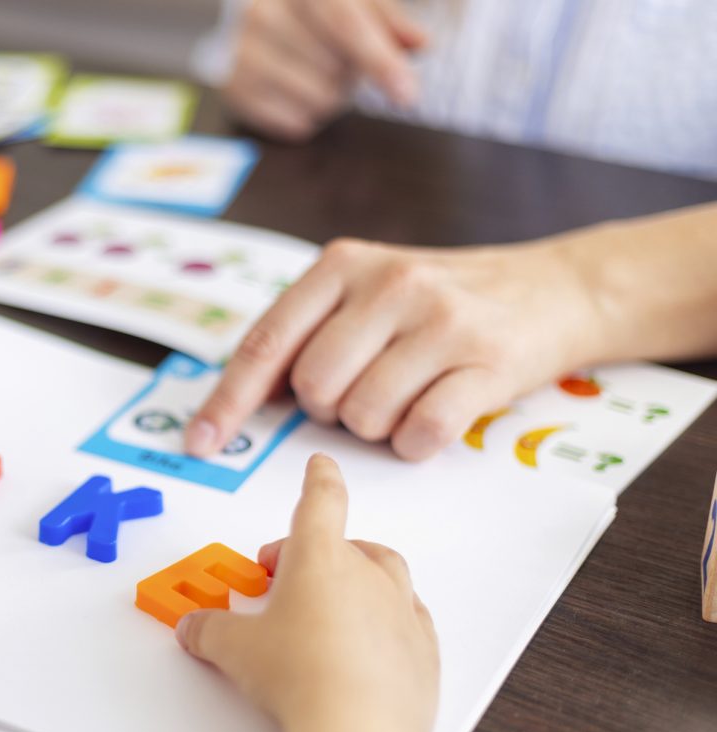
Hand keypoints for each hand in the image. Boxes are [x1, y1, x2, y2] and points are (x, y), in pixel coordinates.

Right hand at [175, 454, 437, 731]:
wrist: (360, 728)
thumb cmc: (303, 676)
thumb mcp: (235, 650)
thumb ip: (210, 631)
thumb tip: (195, 628)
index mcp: (320, 556)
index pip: (321, 499)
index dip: (319, 478)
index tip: (321, 464)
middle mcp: (366, 573)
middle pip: (347, 544)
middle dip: (317, 554)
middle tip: (285, 581)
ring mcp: (400, 609)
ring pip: (384, 576)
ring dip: (358, 582)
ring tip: (330, 608)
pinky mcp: (421, 649)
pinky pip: (407, 619)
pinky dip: (387, 622)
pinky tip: (367, 643)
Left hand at [186, 237, 602, 459]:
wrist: (555, 288)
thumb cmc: (442, 300)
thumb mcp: (369, 288)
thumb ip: (311, 329)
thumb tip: (247, 398)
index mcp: (343, 264)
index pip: (267, 343)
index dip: (229, 401)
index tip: (201, 443)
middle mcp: (388, 284)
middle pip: (315, 389)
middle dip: (329, 410)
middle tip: (367, 388)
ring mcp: (440, 321)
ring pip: (363, 416)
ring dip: (377, 425)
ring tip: (409, 392)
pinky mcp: (487, 363)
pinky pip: (420, 434)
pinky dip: (416, 442)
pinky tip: (435, 414)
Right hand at [223, 0, 424, 140]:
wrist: (245, 18)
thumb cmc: (311, 7)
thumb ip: (387, 18)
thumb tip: (420, 44)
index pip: (345, 23)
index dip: (379, 60)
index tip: (407, 95)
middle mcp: (264, 11)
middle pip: (337, 69)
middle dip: (351, 71)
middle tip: (337, 54)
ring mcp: (243, 53)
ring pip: (319, 100)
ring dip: (332, 94)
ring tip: (315, 69)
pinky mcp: (235, 90)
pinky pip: (297, 122)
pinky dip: (308, 111)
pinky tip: (295, 86)